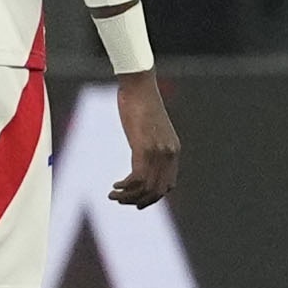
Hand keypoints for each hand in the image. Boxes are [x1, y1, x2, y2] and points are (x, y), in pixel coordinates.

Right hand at [108, 70, 182, 206]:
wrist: (139, 86)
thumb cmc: (141, 104)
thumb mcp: (151, 129)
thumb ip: (151, 145)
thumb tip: (143, 157)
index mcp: (173, 150)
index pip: (168, 185)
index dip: (152, 197)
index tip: (135, 200)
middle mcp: (169, 153)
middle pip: (158, 191)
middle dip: (138, 201)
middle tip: (121, 201)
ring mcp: (158, 151)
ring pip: (147, 188)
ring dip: (128, 197)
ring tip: (114, 195)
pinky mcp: (144, 147)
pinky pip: (137, 178)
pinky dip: (125, 187)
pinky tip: (115, 186)